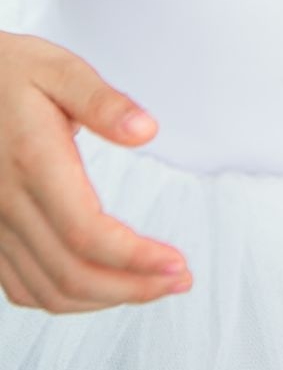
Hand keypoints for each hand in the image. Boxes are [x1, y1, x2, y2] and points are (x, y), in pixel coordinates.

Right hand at [0, 32, 191, 313]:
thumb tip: (146, 130)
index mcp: (34, 161)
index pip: (87, 232)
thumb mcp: (58, 69)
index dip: (136, 259)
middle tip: (179, 280)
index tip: (177, 264)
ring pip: (47, 291)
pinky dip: (64, 299)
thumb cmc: (9, 72)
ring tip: (151, 286)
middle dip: (133, 288)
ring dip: (104, 300)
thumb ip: (104, 101)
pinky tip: (100, 286)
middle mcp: (8, 202)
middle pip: (72, 273)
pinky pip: (21, 288)